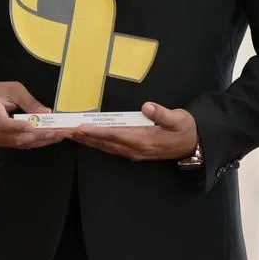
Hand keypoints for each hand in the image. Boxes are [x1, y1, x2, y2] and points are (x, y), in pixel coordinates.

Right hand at [0, 81, 68, 148]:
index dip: (18, 126)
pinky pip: (20, 144)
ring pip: (20, 143)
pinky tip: (49, 138)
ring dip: (41, 140)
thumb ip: (29, 102)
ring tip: (58, 135)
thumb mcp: (12, 90)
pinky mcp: (3, 142)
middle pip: (16, 137)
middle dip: (39, 135)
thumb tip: (46, 113)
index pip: (3, 124)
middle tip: (58, 131)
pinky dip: (36, 142)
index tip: (33, 125)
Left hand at [69, 102, 197, 161]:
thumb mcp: (178, 119)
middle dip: (85, 137)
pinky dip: (99, 143)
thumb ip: (162, 114)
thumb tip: (146, 107)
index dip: (97, 131)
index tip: (81, 127)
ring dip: (89, 141)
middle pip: (105, 143)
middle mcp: (135, 149)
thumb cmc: (185, 130)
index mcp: (144, 140)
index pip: (115, 134)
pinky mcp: (134, 152)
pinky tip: (91, 139)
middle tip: (66, 130)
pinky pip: (112, 148)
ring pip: (106, 147)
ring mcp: (134, 152)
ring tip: (73, 134)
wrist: (192, 145)